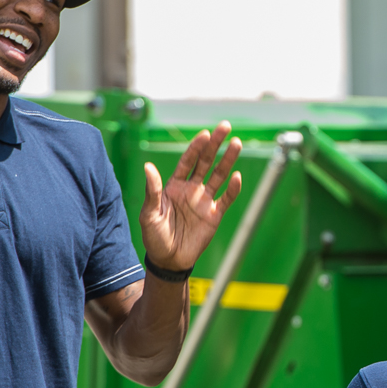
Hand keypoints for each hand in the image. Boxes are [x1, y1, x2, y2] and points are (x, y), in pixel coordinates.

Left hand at [140, 121, 243, 271]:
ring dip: (228, 160)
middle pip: (206, 162)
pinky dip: (233, 189)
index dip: (196, 148)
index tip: (205, 134)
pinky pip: (226, 199)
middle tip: (225, 127)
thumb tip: (148, 166)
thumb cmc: (155, 237)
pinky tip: (237, 177)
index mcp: (174, 185)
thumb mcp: (149, 214)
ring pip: (219, 175)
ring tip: (237, 143)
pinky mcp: (214, 215)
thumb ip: (152, 190)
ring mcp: (204, 201)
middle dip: (215, 144)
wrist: (168, 260)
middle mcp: (191, 189)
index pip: (188, 161)